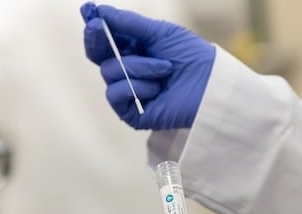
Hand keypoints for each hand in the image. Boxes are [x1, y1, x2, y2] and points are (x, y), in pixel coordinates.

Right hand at [80, 2, 214, 129]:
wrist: (211, 84)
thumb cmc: (192, 57)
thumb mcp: (160, 33)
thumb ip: (129, 23)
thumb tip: (99, 11)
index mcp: (135, 51)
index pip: (106, 41)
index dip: (95, 28)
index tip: (90, 14)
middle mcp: (130, 72)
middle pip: (98, 56)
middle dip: (98, 40)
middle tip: (99, 28)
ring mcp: (131, 94)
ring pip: (109, 73)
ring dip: (138, 67)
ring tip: (165, 69)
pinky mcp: (134, 114)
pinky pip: (115, 95)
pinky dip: (135, 88)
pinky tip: (156, 89)